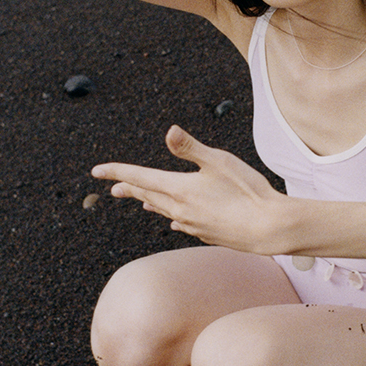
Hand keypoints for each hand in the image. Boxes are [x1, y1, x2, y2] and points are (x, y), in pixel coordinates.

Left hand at [92, 126, 285, 252]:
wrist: (269, 228)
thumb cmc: (247, 191)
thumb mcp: (220, 161)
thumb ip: (191, 148)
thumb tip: (169, 131)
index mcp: (179, 189)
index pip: (140, 178)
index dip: (117, 172)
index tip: (96, 171)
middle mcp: (180, 210)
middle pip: (148, 196)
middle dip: (130, 188)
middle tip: (113, 186)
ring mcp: (193, 225)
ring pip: (163, 211)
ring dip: (150, 202)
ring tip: (140, 200)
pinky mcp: (207, 234)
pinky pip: (181, 224)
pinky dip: (172, 217)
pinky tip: (175, 221)